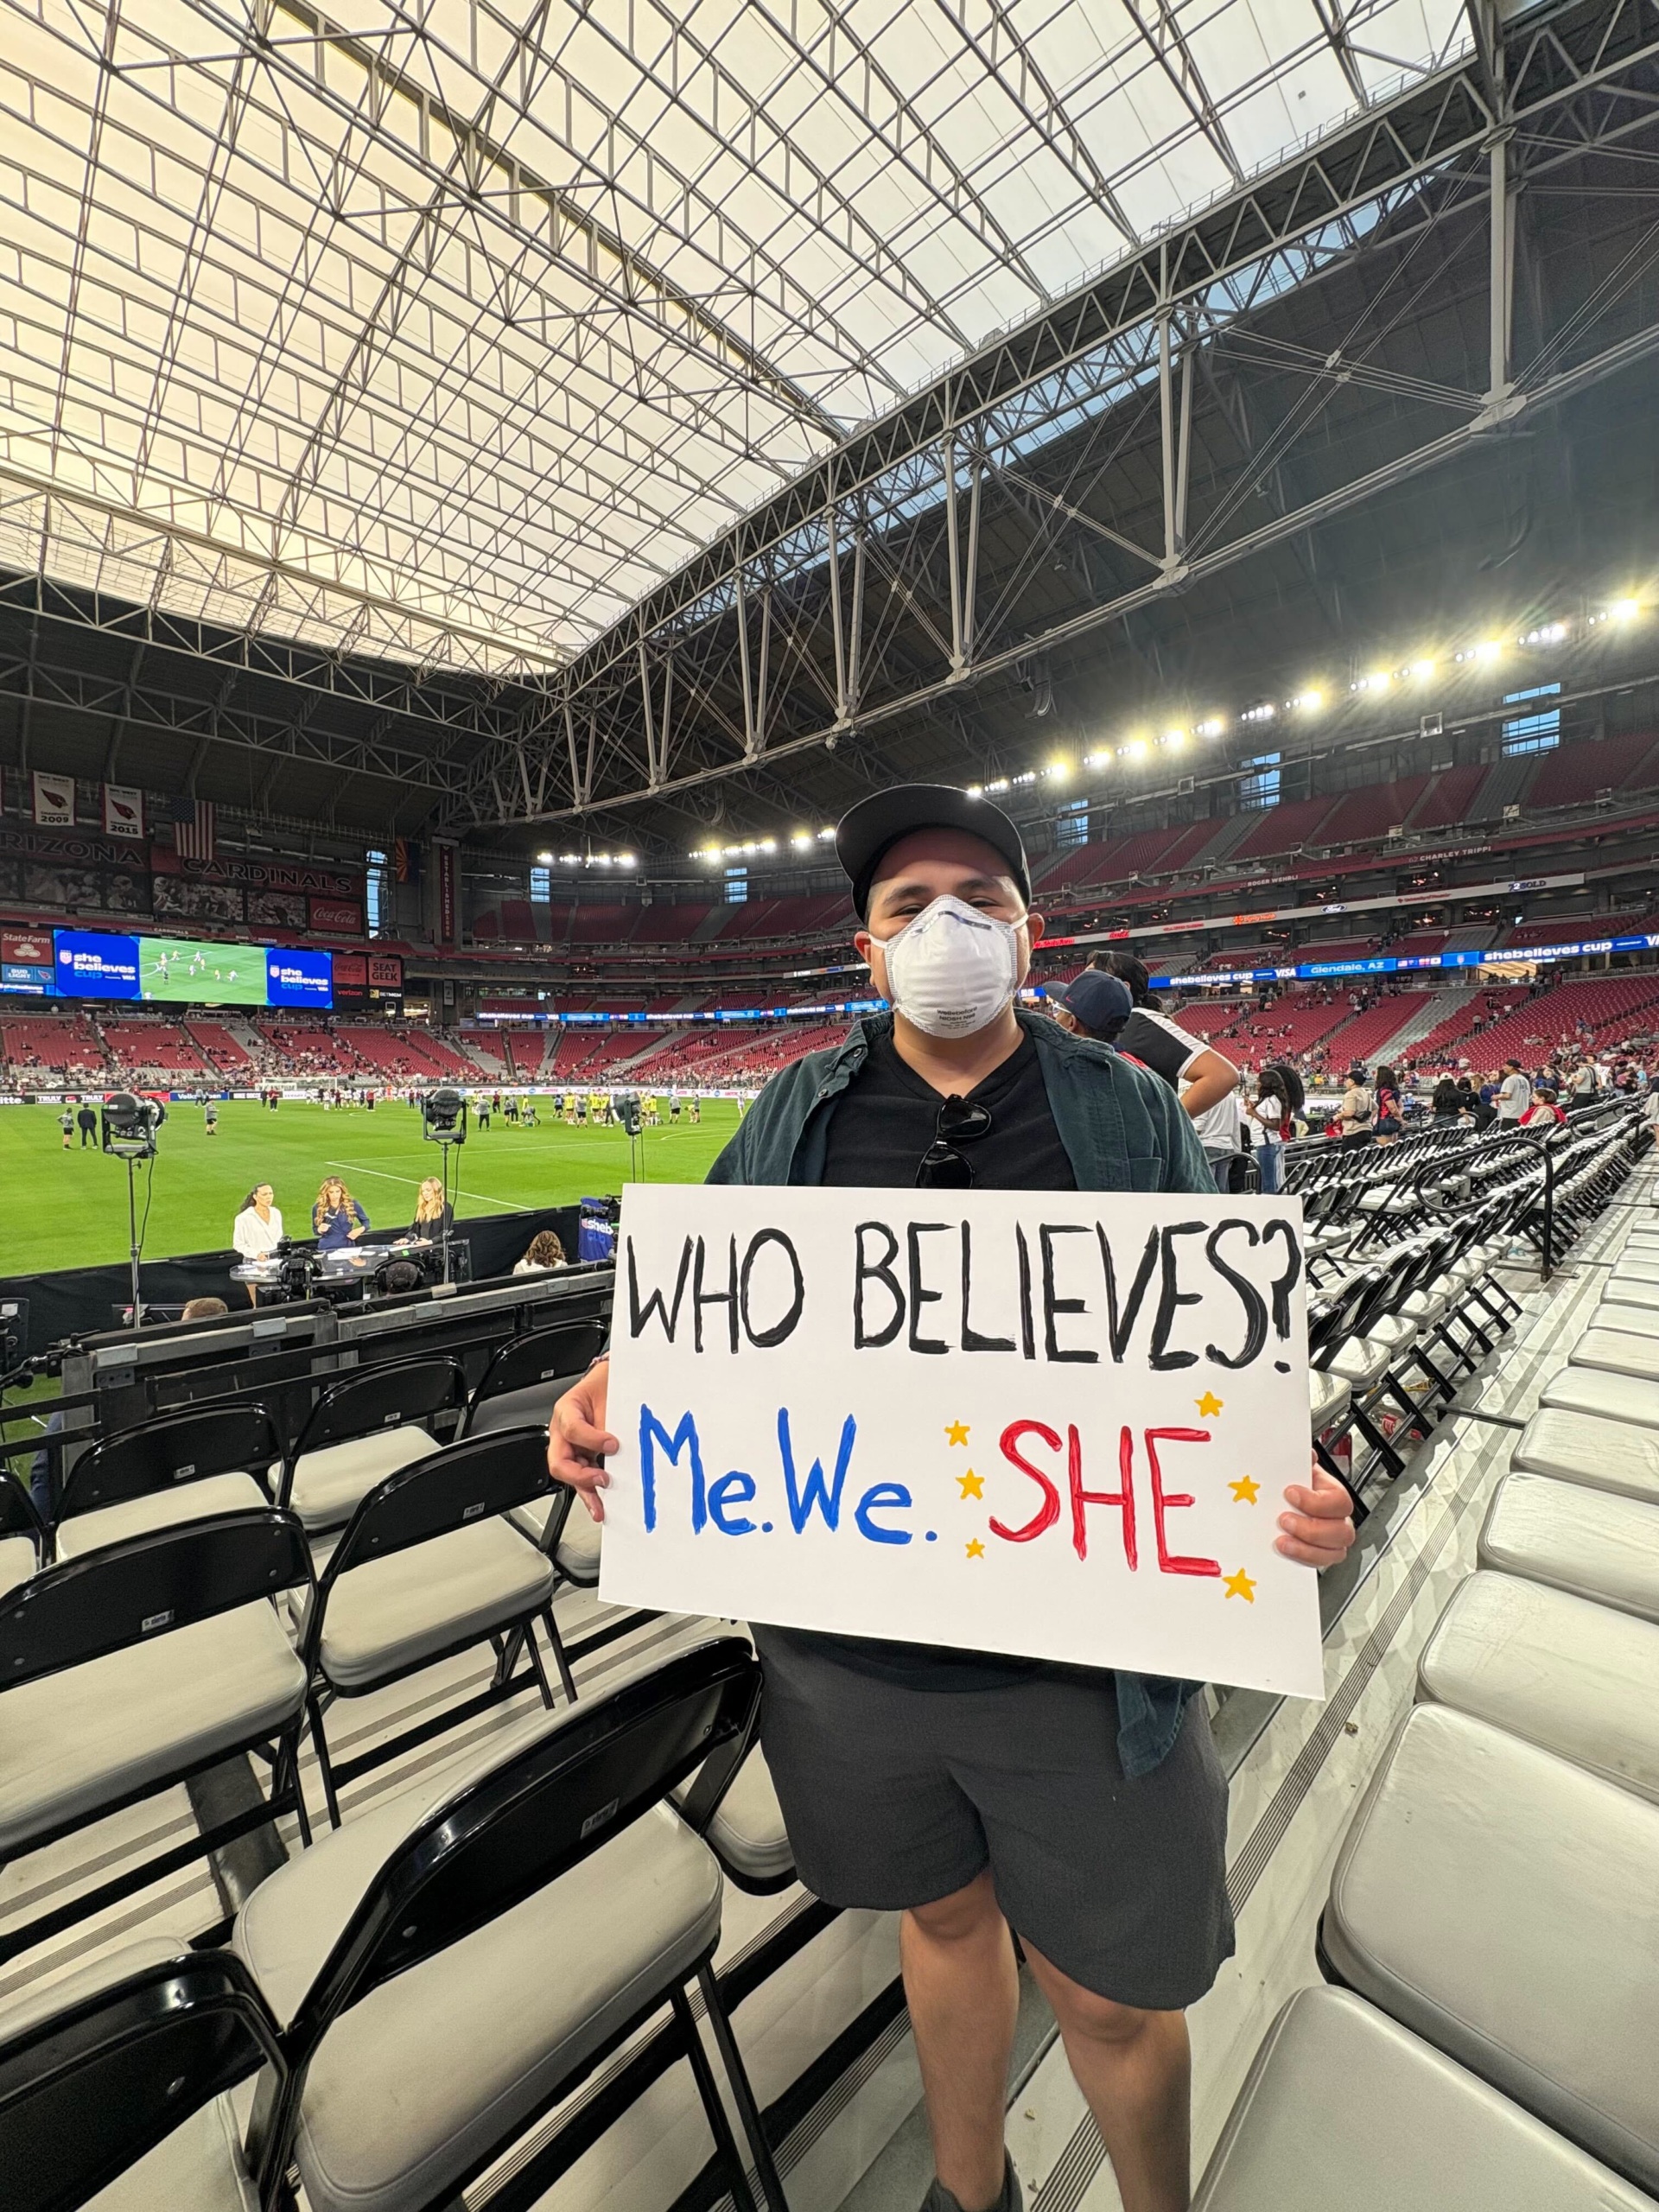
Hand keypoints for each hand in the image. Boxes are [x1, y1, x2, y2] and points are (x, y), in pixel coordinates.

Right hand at [549, 1358, 614, 1522]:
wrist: (613, 1382)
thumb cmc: (608, 1384)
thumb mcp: (608, 1394)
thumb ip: (611, 1419)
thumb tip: (620, 1444)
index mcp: (566, 1410)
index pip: (572, 1429)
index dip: (592, 1439)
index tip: (612, 1444)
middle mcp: (564, 1432)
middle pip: (559, 1461)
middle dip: (580, 1475)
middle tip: (602, 1479)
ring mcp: (572, 1447)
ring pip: (570, 1474)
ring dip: (586, 1491)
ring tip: (599, 1507)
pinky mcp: (584, 1457)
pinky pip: (583, 1477)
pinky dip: (592, 1491)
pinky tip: (601, 1504)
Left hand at [1275, 1458, 1354, 1567]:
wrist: (1287, 1500)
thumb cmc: (1296, 1484)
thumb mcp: (1297, 1469)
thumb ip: (1301, 1462)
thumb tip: (1306, 1454)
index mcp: (1334, 1494)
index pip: (1338, 1500)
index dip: (1315, 1500)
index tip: (1290, 1493)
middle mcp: (1338, 1519)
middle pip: (1341, 1532)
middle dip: (1311, 1529)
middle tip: (1285, 1520)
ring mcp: (1332, 1540)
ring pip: (1334, 1552)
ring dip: (1306, 1549)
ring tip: (1282, 1541)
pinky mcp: (1320, 1555)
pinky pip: (1320, 1564)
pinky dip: (1303, 1560)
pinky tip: (1286, 1552)